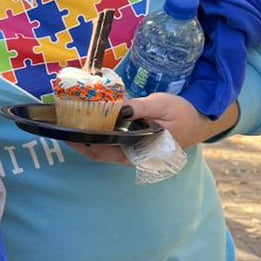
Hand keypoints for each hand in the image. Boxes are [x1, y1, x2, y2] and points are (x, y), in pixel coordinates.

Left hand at [69, 94, 240, 164]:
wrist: (201, 120)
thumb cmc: (183, 113)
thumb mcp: (162, 105)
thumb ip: (140, 108)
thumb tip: (118, 109)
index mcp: (140, 151)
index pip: (103, 152)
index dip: (82, 144)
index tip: (65, 132)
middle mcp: (134, 156)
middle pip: (98, 152)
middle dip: (77, 141)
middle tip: (59, 124)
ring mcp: (133, 151)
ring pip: (102, 148)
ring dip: (85, 137)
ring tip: (69, 121)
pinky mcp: (134, 144)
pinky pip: (110, 141)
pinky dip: (97, 132)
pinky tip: (88, 120)